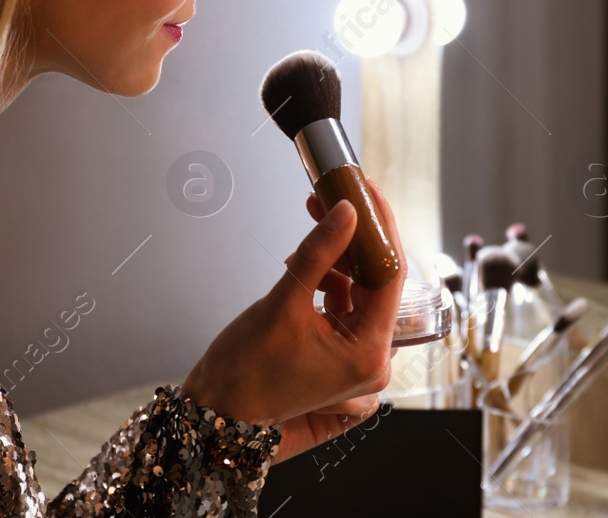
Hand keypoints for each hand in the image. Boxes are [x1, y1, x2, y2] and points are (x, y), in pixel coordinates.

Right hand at [181, 178, 407, 461]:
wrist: (216, 412)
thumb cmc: (244, 375)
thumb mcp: (283, 303)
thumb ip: (319, 253)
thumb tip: (346, 214)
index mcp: (369, 354)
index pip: (390, 275)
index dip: (380, 228)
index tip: (367, 195)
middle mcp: (371, 359)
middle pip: (378, 281)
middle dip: (354, 240)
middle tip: (337, 202)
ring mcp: (356, 358)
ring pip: (360, 290)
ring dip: (338, 260)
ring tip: (310, 237)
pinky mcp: (340, 352)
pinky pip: (345, 304)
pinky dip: (328, 281)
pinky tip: (305, 265)